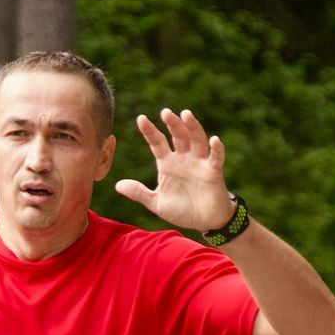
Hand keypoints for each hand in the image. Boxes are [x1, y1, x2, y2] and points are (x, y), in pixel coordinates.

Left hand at [113, 109, 232, 232]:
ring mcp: (199, 163)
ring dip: (192, 127)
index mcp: (167, 163)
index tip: (141, 119)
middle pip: (178, 136)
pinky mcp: (213, 171)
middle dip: (172, 123)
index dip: (150, 131)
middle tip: (165, 112)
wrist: (204, 222)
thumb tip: (117, 185)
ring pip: (196, 140)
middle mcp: (183, 158)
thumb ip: (139, 193)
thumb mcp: (157, 203)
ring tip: (186, 114)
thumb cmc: (182, 210)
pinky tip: (214, 139)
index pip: (157, 142)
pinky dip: (216, 149)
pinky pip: (215, 157)